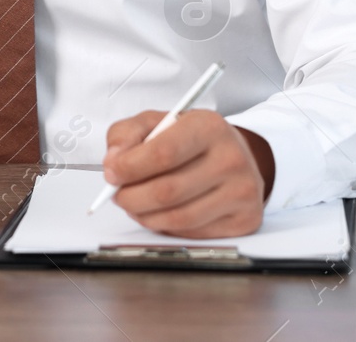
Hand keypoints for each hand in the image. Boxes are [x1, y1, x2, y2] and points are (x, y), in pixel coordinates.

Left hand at [102, 109, 274, 238]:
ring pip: (178, 218)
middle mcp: (231, 158)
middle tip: (117, 194)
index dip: (129, 168)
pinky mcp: (244, 220)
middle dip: (131, 197)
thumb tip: (113, 162)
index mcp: (208, 127)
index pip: (163, 153)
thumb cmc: (190, 139)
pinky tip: (161, 213)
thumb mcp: (157, 122)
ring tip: (135, 204)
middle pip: (167, 191)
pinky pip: (192, 233)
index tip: (111, 173)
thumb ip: (126, 134)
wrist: (235, 154)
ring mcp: (241, 192)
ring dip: (144, 216)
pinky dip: (166, 227)